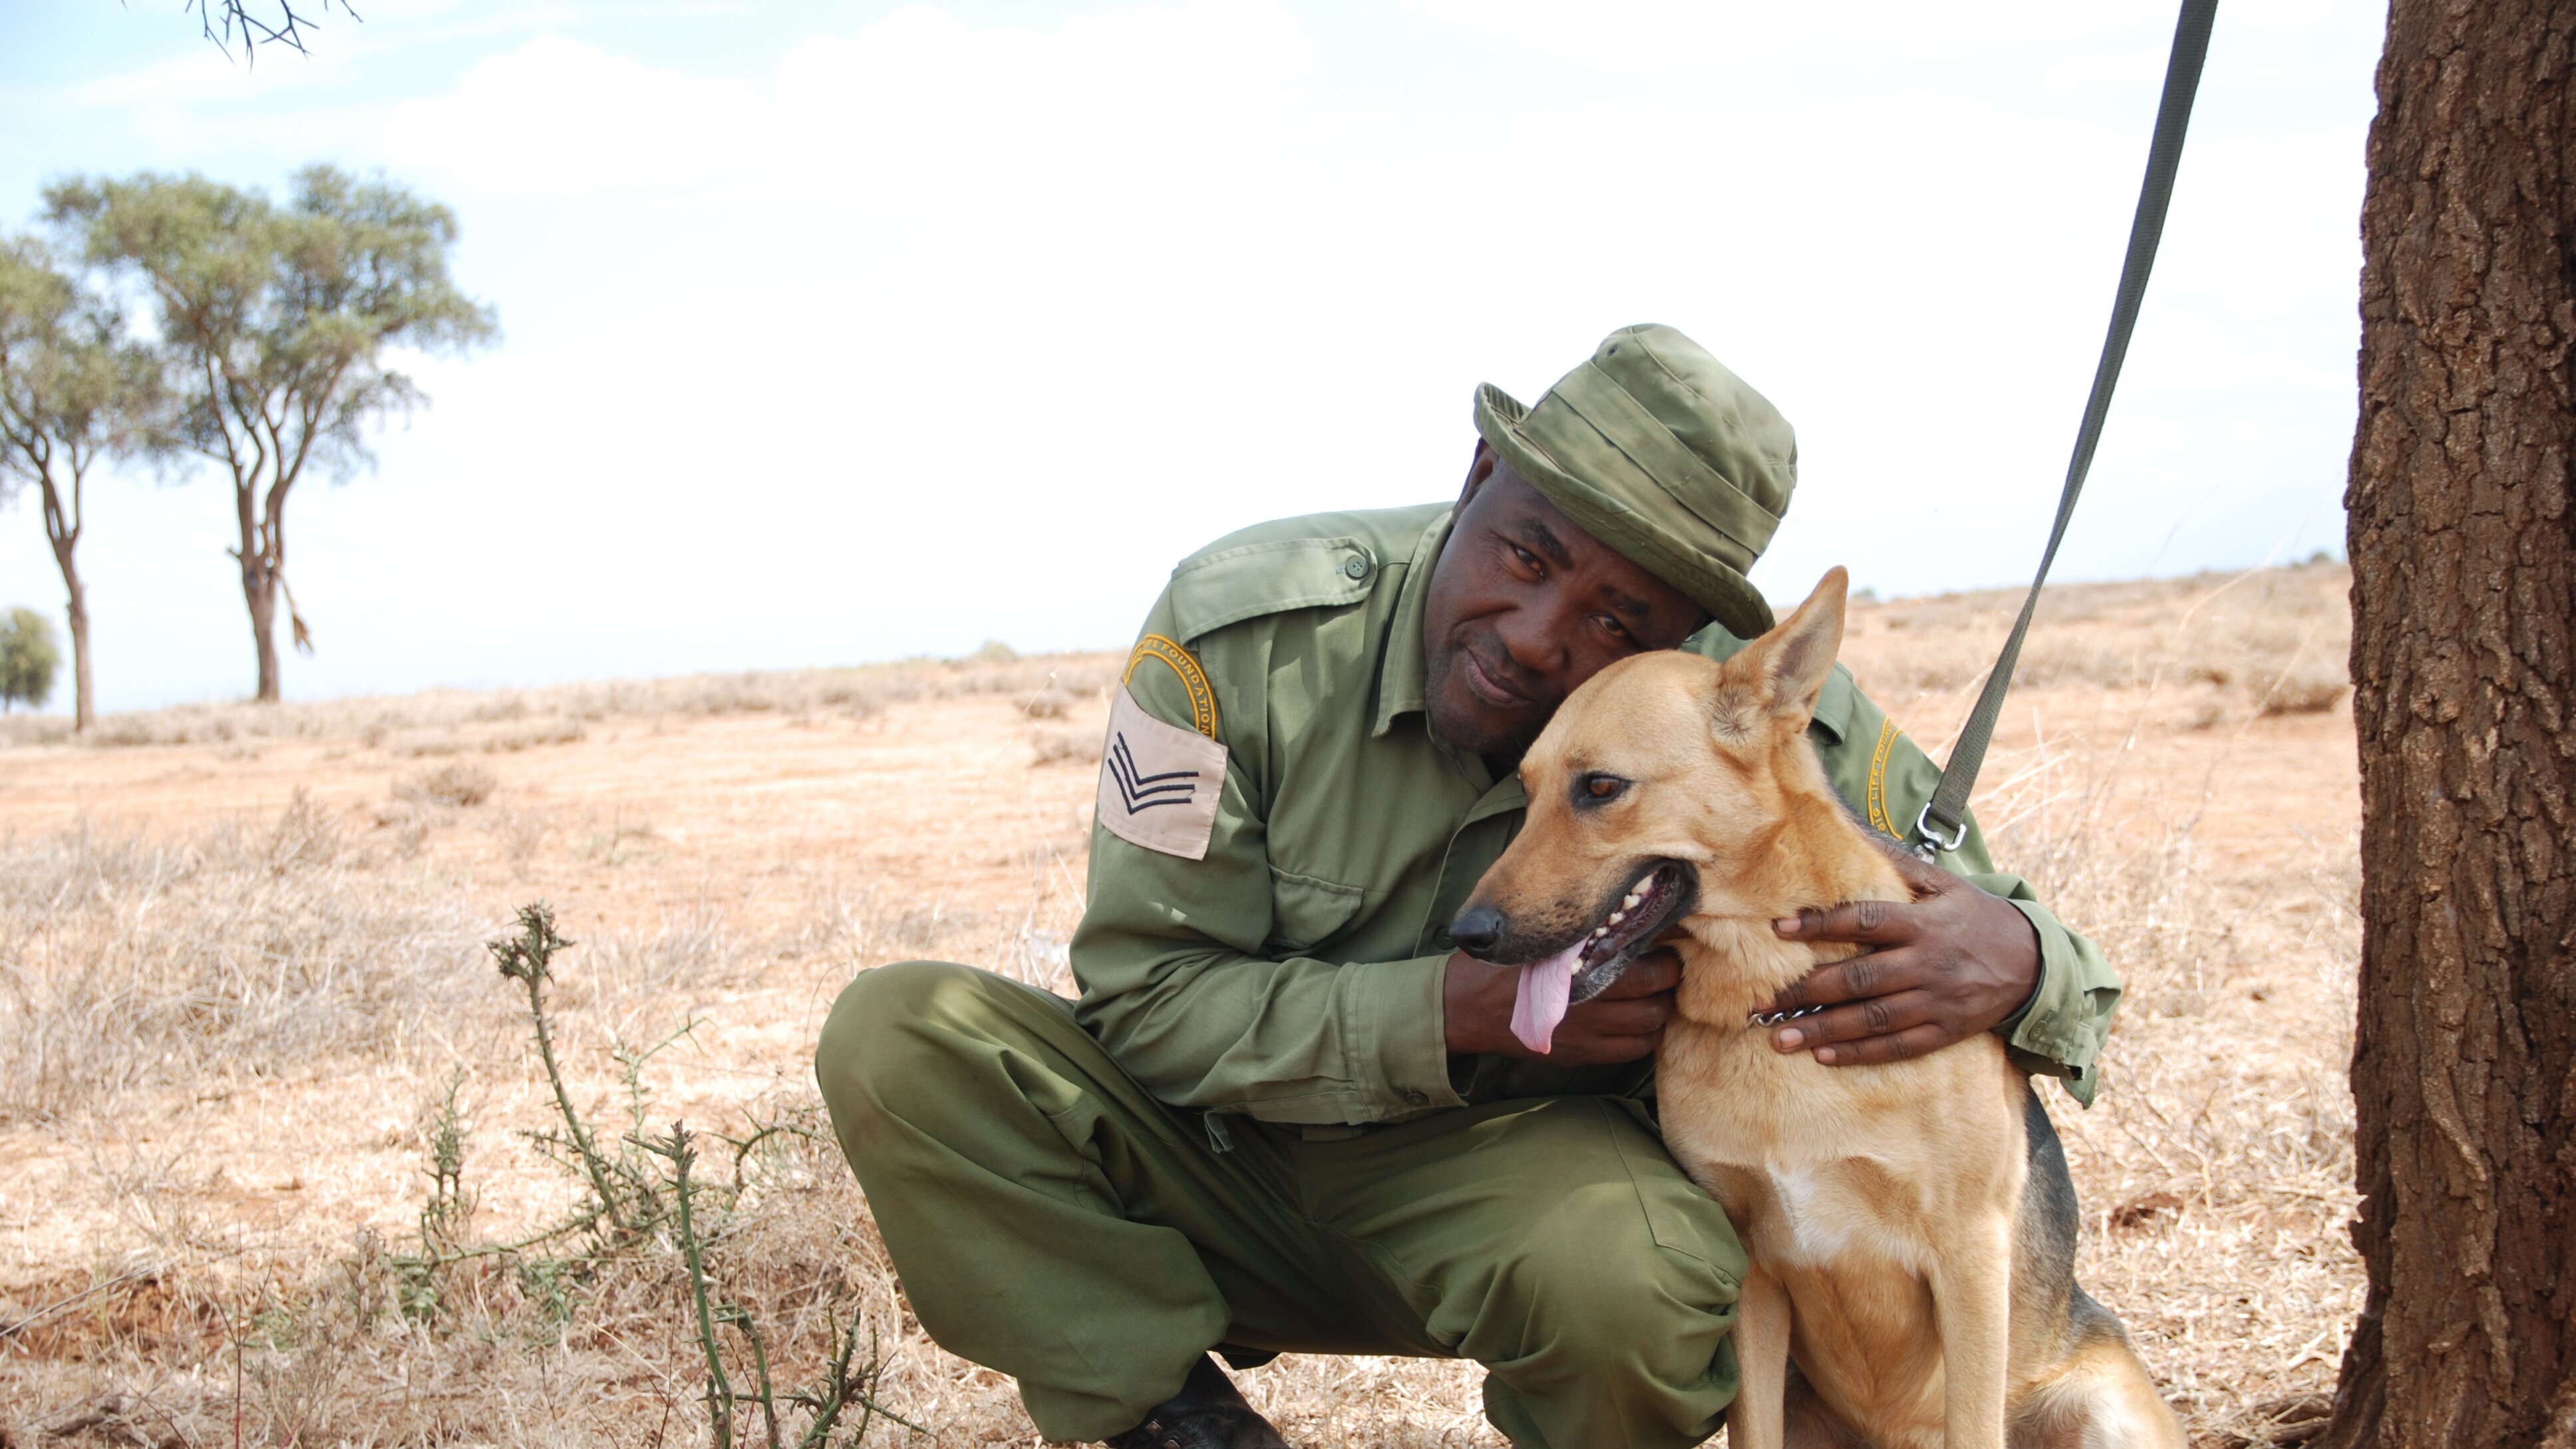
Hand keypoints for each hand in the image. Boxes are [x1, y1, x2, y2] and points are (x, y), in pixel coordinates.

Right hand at [1443, 947, 1680, 1064]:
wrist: (1467, 1007)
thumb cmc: (1502, 962)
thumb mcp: (1537, 936)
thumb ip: (1578, 927)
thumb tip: (1623, 903)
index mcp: (1578, 969)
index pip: (1644, 957)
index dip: (1665, 944)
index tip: (1669, 931)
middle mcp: (1589, 1005)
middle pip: (1657, 990)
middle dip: (1669, 973)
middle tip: (1666, 958)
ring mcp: (1589, 1035)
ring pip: (1652, 1023)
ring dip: (1660, 1006)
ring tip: (1654, 990)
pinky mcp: (1584, 1055)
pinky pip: (1634, 1050)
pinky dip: (1645, 1035)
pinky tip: (1637, 1018)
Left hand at [1764, 848, 2039, 1065]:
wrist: (2034, 964)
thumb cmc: (1976, 917)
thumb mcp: (1945, 885)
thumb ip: (1898, 865)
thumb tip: (1851, 832)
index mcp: (1923, 923)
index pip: (1865, 922)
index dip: (1822, 925)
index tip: (1780, 929)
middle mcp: (1927, 964)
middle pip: (1859, 979)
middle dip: (1806, 991)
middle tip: (1760, 1002)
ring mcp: (1936, 1002)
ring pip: (1872, 1019)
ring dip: (1823, 1030)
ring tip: (1779, 1038)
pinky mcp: (1945, 1032)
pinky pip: (1897, 1047)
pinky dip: (1860, 1054)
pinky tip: (1824, 1057)